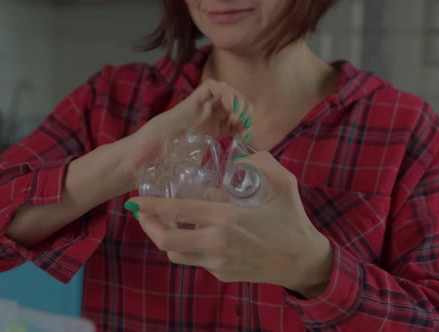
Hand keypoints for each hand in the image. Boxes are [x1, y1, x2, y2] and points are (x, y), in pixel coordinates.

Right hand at [118, 79, 253, 181]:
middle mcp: (205, 117)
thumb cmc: (164, 169)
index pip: (234, 119)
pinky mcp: (190, 102)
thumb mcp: (197, 170)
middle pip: (233, 103)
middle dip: (245, 110)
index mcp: (209, 130)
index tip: (247, 137)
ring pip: (226, 91)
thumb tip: (228, 197)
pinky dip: (226, 92)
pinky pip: (212, 86)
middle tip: (245, 125)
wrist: (143, 161)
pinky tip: (229, 108)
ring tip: (239, 116)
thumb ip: (210, 172)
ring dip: (238, 100)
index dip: (245, 124)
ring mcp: (198, 109)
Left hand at [126, 152, 333, 297]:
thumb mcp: (283, 184)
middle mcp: (216, 243)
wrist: (303, 261)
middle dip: (147, 226)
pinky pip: (196, 261)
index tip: (135, 200)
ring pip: (176, 254)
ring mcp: (218, 263)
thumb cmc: (292, 221)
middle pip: (166, 239)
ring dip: (166, 238)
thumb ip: (260, 161)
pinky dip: (189, 247)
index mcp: (226, 218)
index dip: (151, 205)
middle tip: (142, 214)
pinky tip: (196, 234)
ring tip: (166, 223)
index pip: (178, 210)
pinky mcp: (222, 275)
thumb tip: (240, 150)